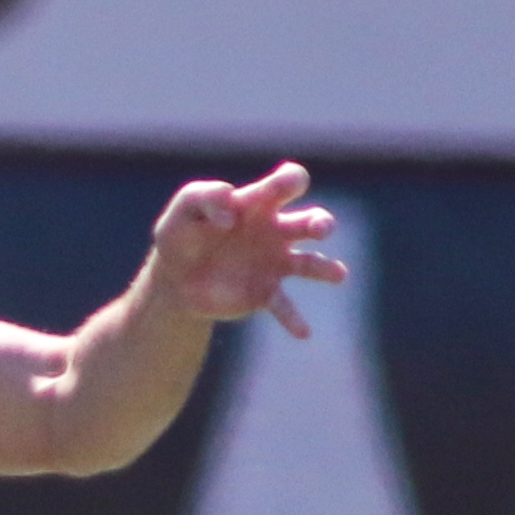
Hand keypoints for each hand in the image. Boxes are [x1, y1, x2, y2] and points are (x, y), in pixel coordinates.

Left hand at [147, 162, 348, 340]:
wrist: (175, 278)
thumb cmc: (183, 233)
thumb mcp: (185, 208)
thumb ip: (205, 197)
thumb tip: (230, 213)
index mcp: (259, 202)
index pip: (287, 182)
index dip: (289, 181)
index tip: (267, 192)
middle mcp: (276, 230)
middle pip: (309, 221)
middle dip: (320, 222)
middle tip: (322, 228)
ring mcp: (275, 263)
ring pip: (310, 263)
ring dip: (326, 268)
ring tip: (339, 275)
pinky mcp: (265, 293)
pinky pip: (285, 306)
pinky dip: (294, 319)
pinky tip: (304, 333)